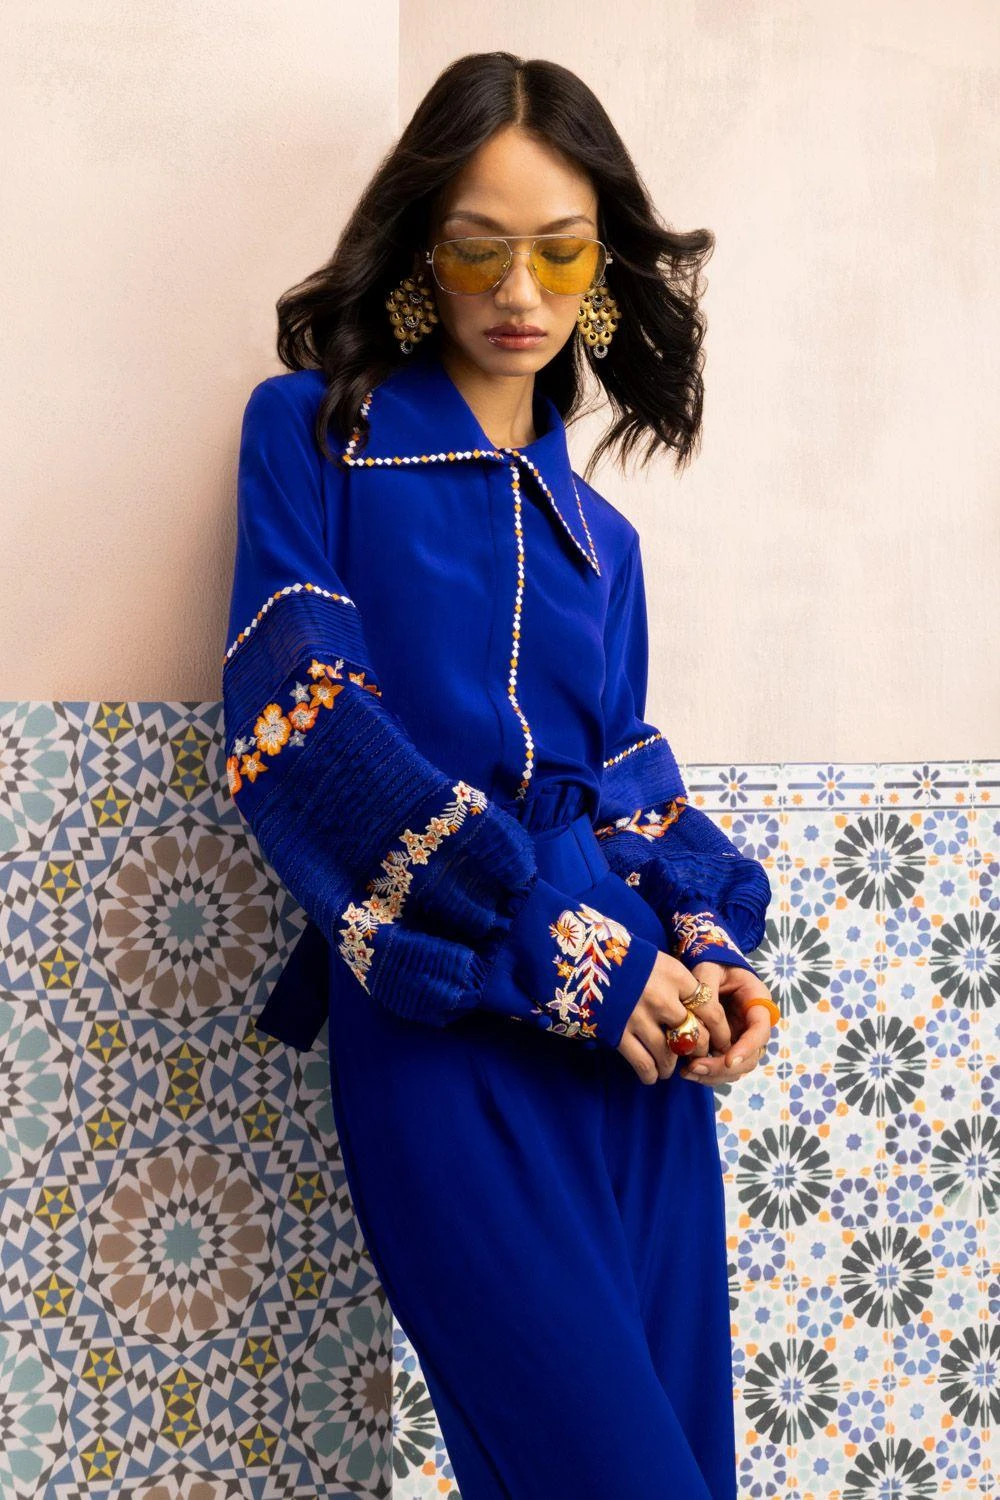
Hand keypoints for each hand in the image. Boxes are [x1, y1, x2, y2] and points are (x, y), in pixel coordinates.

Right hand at [616, 951, 733, 1084]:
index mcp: (676, 977)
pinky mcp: (619, 1032)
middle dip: (697, 1050)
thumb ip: (682, 987)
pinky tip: (652, 1074)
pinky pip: (643, 1063)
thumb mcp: (662, 963)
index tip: (721, 1042)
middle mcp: (661, 998)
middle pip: (693, 1036)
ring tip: (669, 1067)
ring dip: (671, 1065)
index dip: (720, 1031)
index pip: (710, 1010)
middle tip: (694, 1054)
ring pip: (668, 1055)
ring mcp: (639, 1017)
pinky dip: (650, 1074)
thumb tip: (703, 1015)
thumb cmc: (631, 961)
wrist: (588, 958)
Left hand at [679, 963, 774, 1086]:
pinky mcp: (728, 1045)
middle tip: (695, 1067)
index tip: (729, 1060)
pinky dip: (708, 1073)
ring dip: (715, 1075)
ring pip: (738, 1067)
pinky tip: (688, 1070)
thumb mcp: (708, 969)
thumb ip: (707, 994)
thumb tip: (705, 1025)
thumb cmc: (711, 964)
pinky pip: (723, 1066)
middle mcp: (754, 1024)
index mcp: (757, 1002)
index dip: (747, 1047)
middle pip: (751, 1056)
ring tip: (688, 1071)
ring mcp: (743, 1037)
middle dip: (724, 1067)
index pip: (760, 1030)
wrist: (709, 968)